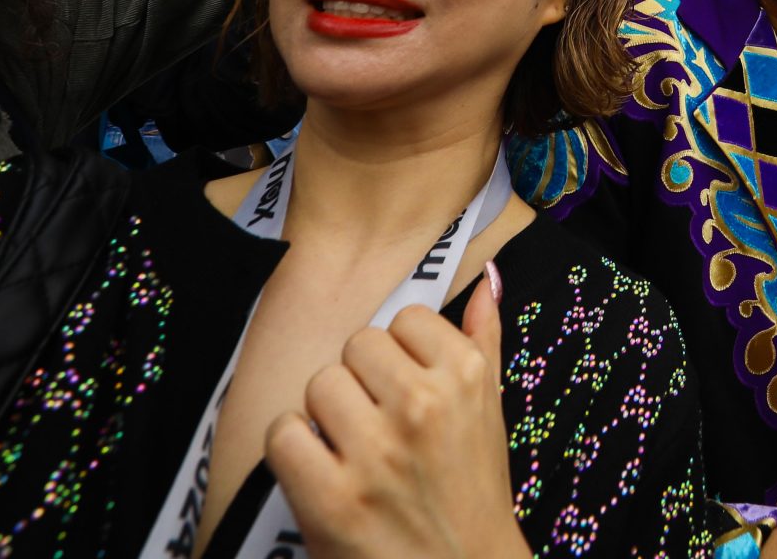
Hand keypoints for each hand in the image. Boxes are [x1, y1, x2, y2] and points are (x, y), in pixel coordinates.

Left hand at [268, 278, 525, 558]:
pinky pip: (285, 432)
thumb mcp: (491, 414)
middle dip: (362, 384)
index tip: (409, 395)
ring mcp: (377, 452)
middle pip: (357, 345)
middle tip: (380, 428)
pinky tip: (323, 473)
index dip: (401, 359)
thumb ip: (485, 340)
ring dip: (327, 418)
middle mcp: (423, 406)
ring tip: (353, 453)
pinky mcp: (332, 497)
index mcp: (466, 376)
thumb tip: (486, 278)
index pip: (405, 319)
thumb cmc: (472, 495)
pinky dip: (295, 453)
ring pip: (320, 384)